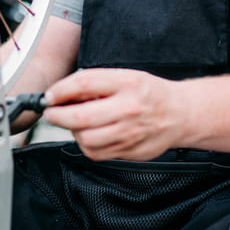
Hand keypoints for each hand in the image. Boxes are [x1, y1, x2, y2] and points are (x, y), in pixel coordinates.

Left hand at [42, 68, 180, 160]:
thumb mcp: (125, 77)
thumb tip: (61, 93)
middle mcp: (129, 108)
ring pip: (85, 139)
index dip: (60, 91)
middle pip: (80, 116)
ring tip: (75, 123)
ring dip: (72, 132)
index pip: (83, 84)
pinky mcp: (130, 151)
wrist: (180, 114)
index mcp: (127, 83)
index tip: (50, 96)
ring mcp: (130, 132)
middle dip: (57, 116)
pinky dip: (86, 145)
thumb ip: (95, 83)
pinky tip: (90, 134)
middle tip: (51, 113)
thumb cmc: (150, 93)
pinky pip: (96, 153)